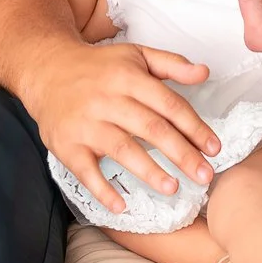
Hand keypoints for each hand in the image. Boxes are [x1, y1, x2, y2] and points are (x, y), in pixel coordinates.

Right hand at [15, 38, 216, 212]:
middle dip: (182, 154)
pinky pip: (86, 171)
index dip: (194, 128)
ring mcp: (86, 124)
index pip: (169, 105)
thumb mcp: (136, 55)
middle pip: (151, 129)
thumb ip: (172, 64)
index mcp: (129, 77)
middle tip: (204, 176)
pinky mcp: (66, 145)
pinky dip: (102, 190)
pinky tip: (121, 206)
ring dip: (150, 172)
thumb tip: (205, 73)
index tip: (214, 149)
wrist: (46, 70)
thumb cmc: (99, 68)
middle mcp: (108, 100)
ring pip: (123, 150)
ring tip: (173, 188)